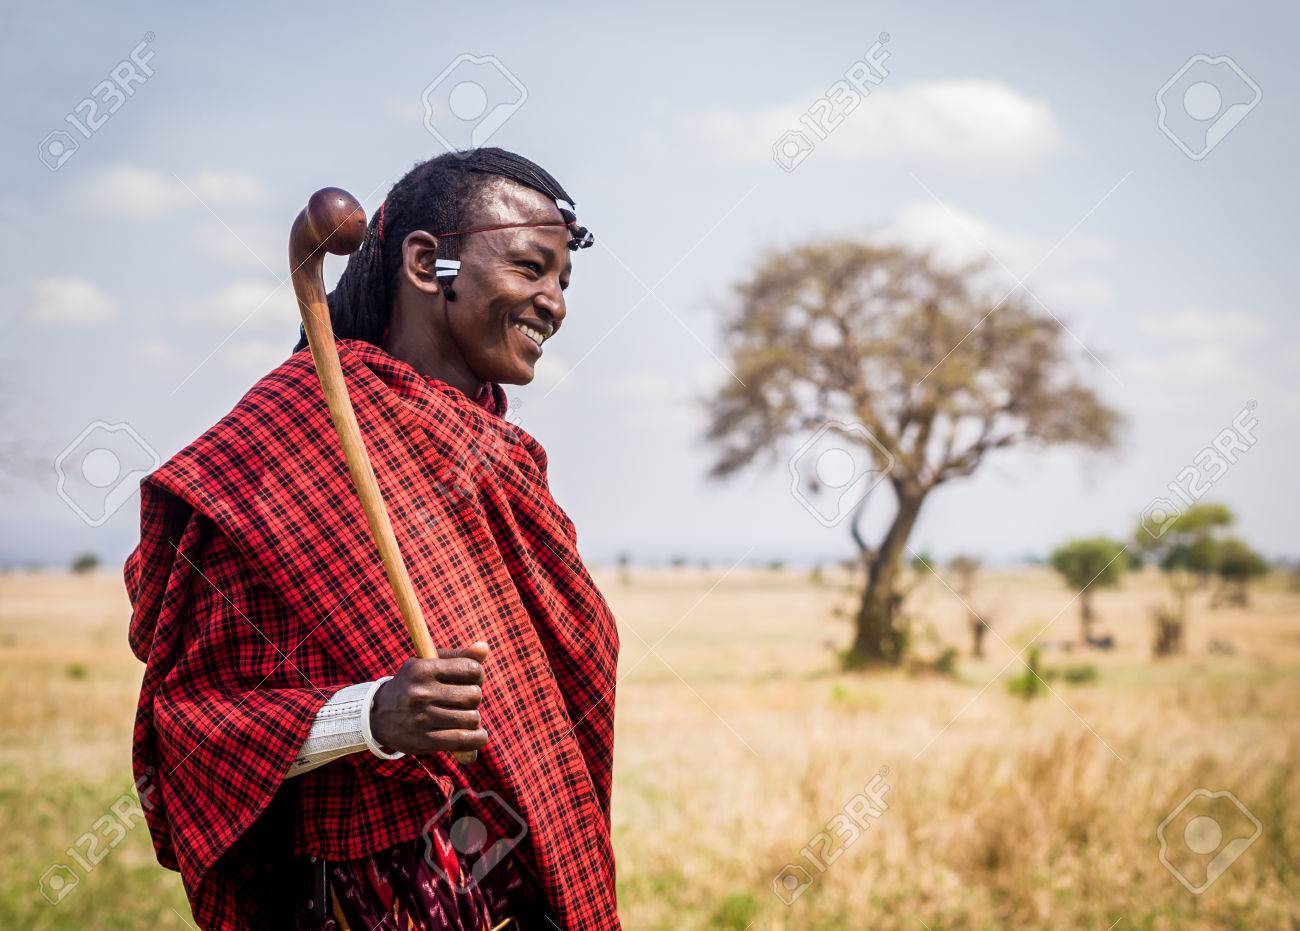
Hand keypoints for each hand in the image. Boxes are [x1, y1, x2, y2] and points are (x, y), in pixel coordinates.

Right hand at [369, 642, 488, 755]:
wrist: (377, 716)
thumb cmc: (412, 686)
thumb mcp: (427, 665)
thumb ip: (458, 657)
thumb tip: (484, 647)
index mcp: (423, 669)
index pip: (471, 669)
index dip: (478, 675)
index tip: (472, 681)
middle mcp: (421, 693)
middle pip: (473, 695)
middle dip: (474, 699)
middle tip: (463, 701)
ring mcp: (422, 718)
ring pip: (472, 718)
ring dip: (473, 719)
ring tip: (463, 717)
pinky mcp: (424, 741)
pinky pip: (464, 740)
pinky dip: (477, 739)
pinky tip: (475, 735)